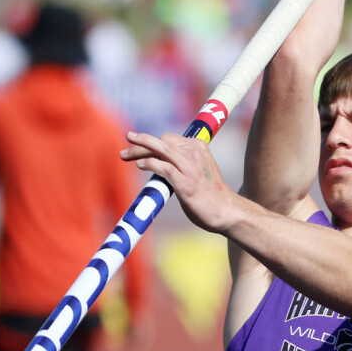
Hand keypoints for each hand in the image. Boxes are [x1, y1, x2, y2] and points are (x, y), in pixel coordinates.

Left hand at [120, 132, 236, 233]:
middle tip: (124, 152)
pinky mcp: (186, 181)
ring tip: (124, 154)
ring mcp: (190, 166)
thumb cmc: (212, 195)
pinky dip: (149, 163)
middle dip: (140, 144)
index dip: (149, 142)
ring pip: (160, 149)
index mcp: (199, 147)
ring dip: (138, 150)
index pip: (168, 139)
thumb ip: (184, 164)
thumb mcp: (200, 171)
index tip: (136, 146)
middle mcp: (195, 152)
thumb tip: (162, 166)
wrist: (227, 211)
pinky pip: (162, 166)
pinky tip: (139, 164)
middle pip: (161, 141)